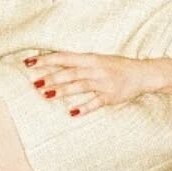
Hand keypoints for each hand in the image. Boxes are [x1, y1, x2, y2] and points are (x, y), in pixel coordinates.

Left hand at [21, 50, 152, 117]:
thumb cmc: (115, 66)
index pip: (64, 58)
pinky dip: (85, 107)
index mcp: (90, 58)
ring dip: (63, 90)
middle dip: (51, 77)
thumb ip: (76, 63)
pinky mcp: (111, 96)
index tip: (29, 62)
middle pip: (71, 72)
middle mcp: (96, 69)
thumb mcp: (96, 60)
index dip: (46, 60)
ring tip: (46, 95)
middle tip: (33, 82)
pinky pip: (96, 103)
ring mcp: (104, 83)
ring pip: (81, 86)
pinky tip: (72, 113)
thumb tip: (50, 66)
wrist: (142, 74)